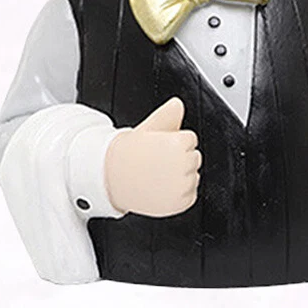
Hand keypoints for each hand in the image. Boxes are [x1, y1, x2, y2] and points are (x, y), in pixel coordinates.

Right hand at [103, 97, 200, 216]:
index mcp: (178, 142)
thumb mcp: (149, 126)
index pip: (191, 139)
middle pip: (195, 157)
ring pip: (194, 176)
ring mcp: (182, 185)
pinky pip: (190, 196)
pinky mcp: (180, 203)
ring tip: (158, 175)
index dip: (174, 142)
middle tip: (158, 161)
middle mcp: (183, 164)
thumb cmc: (131, 152)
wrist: (113, 178)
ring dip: (180, 177)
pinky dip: (179, 195)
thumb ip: (169, 113)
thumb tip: (178, 104)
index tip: (160, 148)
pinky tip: (162, 188)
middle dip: (180, 158)